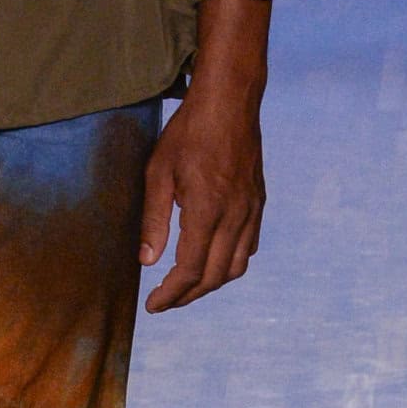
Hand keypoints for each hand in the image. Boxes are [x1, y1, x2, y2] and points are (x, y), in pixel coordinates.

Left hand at [139, 0, 270, 310]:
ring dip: (210, 284)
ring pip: (236, 266)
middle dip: (188, 296)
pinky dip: (229, 264)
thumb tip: (147, 261)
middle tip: (165, 302)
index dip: (170, 294)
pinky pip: (249, 246)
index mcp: (206, 210)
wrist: (230, 102)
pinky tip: (212, 261)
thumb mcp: (158, 172)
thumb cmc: (188, 133)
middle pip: (214, 276)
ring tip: (186, 287)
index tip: (153, 305)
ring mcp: (251, 210)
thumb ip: (153, 219)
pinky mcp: (259, 203)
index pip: (190, 270)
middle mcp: (234, 216)